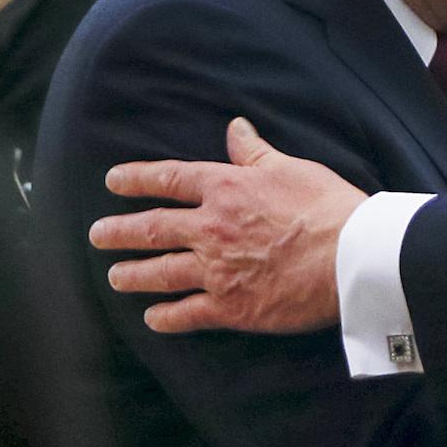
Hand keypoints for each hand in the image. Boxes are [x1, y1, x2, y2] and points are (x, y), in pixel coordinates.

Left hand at [92, 117, 365, 334]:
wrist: (350, 257)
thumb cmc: (327, 206)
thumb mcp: (291, 167)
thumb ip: (255, 152)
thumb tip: (236, 127)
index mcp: (226, 189)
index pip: (170, 179)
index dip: (137, 178)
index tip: (113, 180)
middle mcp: (211, 228)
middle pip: (152, 229)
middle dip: (119, 232)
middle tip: (97, 235)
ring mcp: (216, 270)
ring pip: (161, 273)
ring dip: (133, 275)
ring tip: (114, 277)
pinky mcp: (231, 307)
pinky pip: (187, 314)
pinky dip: (166, 317)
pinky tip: (152, 319)